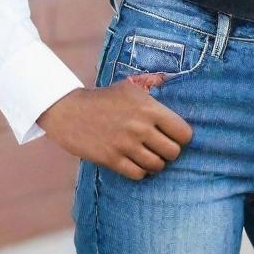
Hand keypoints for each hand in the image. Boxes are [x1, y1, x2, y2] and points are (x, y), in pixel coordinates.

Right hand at [37, 72, 193, 179]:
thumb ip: (151, 84)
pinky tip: (135, 162)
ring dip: (154, 163)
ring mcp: (126, 145)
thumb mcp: (129, 86)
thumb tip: (168, 78)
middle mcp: (140, 127)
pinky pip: (138, 174)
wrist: (70, 111)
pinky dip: (140, 171)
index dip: (181, 137)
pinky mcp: (112, 159)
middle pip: (173, 152)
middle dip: (169, 151)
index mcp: (149, 107)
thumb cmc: (103, 98)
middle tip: (160, 147)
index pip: (183, 132)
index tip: (174, 136)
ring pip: (157, 166)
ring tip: (147, 155)